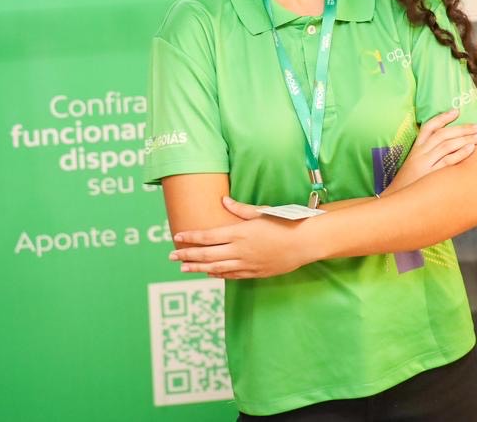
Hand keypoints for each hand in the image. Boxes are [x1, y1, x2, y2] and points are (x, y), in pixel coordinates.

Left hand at [169, 197, 312, 278]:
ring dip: (198, 268)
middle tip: (171, 256)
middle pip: (207, 254)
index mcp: (239, 232)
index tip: (177, 237)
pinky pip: (231, 275)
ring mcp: (246, 263)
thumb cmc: (284, 223)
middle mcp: (239, 250)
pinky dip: (218, 274)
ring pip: (216, 268)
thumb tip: (224, 201)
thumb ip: (240, 209)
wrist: (304, 243)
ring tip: (183, 268)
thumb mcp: (262, 212)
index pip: (208, 236)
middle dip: (187, 255)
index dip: (191, 237)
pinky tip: (209, 273)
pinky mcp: (255, 272)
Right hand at [386, 110, 476, 193]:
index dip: (443, 117)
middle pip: (442, 134)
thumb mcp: (415, 165)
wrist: (396, 202)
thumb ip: (428, 154)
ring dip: (465, 138)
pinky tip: (471, 148)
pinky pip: (447, 161)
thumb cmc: (408, 185)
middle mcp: (420, 153)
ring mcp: (424, 164)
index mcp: (416, 149)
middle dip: (462, 128)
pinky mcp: (430, 176)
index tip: (457, 111)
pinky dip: (460, 153)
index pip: (428, 127)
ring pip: (446, 145)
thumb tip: (449, 147)